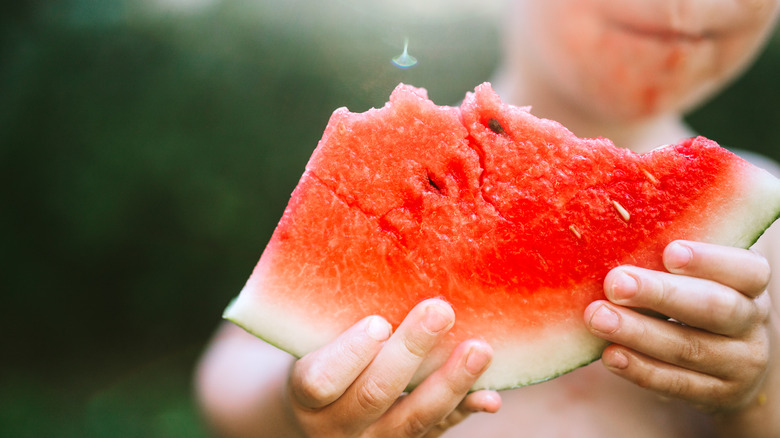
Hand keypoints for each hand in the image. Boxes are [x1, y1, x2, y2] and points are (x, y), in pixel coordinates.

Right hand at [287, 298, 500, 437]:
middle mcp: (335, 428)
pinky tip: (488, 397)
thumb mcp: (314, 345)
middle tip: (440, 312)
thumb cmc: (320, 363)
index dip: (350, 354)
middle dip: (411, 351)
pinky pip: (436, 433)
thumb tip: (383, 281)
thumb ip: (338, 325)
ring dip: (450, 383)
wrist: (319, 416)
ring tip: (479, 349)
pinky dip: (463, 411)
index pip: (321, 382)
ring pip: (412, 420)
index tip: (378, 322)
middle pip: (373, 394)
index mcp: (305, 397)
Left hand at [584, 240, 771, 411]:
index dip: (709, 260)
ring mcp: (740, 363)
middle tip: (615, 283)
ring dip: (638, 333)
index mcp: (751, 284)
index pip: (746, 270)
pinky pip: (677, 383)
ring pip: (688, 348)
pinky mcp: (718, 394)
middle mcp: (752, 322)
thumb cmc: (700, 298)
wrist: (734, 362)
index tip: (669, 252)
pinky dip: (640, 368)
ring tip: (598, 318)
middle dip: (660, 294)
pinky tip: (610, 355)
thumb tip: (615, 239)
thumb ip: (671, 263)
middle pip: (714, 307)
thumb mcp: (702, 277)